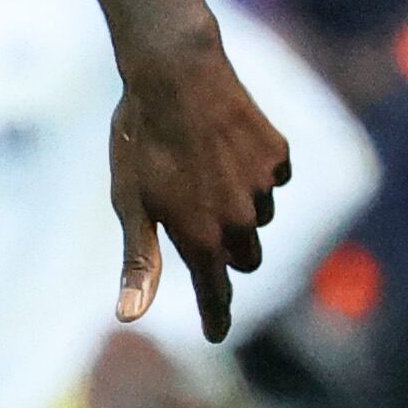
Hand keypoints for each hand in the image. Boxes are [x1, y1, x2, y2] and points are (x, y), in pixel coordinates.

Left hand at [106, 27, 287, 342]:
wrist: (176, 73)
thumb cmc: (141, 141)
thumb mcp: (129, 203)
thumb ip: (139, 262)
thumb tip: (128, 317)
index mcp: (201, 238)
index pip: (215, 292)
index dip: (215, 316)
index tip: (215, 334)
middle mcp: (241, 220)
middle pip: (244, 258)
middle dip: (225, 250)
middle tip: (195, 218)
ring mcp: (265, 186)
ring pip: (258, 217)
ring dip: (237, 206)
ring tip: (201, 168)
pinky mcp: (278, 154)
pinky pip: (272, 178)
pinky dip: (252, 172)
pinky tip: (224, 146)